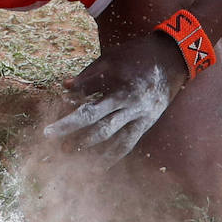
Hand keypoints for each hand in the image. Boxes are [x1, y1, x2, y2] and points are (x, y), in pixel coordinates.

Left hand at [44, 34, 183, 163]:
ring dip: (90, 148)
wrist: (170, 58)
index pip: (87, 97)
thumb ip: (88, 75)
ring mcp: (139, 114)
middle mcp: (128, 100)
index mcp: (117, 82)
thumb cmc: (135, 55)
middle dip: (72, 130)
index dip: (68, 107)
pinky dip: (112, 156)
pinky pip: (127, 144)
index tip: (53, 114)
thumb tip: (64, 88)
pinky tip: (98, 166)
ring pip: (112, 137)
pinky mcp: (146, 123)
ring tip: (69, 153)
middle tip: (51, 138)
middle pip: (96, 119)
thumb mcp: (110, 58)